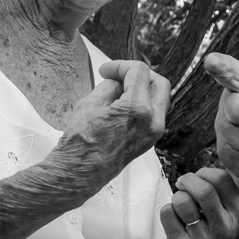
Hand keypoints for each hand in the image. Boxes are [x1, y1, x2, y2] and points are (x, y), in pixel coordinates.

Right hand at [58, 60, 168, 191]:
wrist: (80, 172)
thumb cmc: (81, 141)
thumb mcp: (91, 103)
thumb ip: (111, 85)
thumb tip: (120, 81)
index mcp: (139, 109)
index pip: (139, 72)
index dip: (120, 66)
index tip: (105, 71)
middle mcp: (153, 121)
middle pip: (159, 83)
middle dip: (139, 74)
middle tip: (118, 75)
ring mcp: (154, 133)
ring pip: (159, 99)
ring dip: (142, 89)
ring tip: (118, 91)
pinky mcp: (150, 140)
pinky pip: (153, 113)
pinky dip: (142, 103)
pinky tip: (122, 104)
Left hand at [158, 167, 238, 238]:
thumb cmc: (215, 238)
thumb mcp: (232, 219)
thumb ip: (224, 195)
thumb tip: (203, 172)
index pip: (223, 179)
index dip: (204, 173)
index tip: (197, 179)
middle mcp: (226, 228)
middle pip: (203, 189)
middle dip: (187, 180)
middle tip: (182, 185)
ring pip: (182, 200)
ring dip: (177, 197)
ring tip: (180, 206)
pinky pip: (167, 213)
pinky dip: (167, 212)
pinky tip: (175, 221)